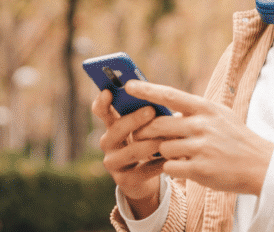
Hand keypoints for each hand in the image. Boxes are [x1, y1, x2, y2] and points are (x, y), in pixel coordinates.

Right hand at [91, 89, 164, 218]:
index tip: (108, 91)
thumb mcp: (145, 127)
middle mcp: (108, 143)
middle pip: (116, 130)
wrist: (146, 178)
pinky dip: (159, 164)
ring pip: (131, 151)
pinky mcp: (124, 181)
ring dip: (149, 143)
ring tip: (165, 137)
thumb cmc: (148, 143)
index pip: (101, 111)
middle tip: (150, 110)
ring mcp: (114, 163)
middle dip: (134, 119)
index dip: (102, 102)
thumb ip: (148, 114)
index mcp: (112, 125)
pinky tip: (172, 158)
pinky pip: (143, 171)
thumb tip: (162, 100)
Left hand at [125, 80, 273, 195]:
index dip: (147, 90)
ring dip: (163, 153)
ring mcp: (201, 147)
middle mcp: (202, 125)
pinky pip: (170, 167)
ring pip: (163, 147)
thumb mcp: (219, 116)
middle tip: (139, 135)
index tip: (128, 85)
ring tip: (175, 154)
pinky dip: (171, 168)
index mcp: (206, 109)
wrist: (261, 165)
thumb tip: (164, 108)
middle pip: (159, 124)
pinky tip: (183, 168)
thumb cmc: (236, 139)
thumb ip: (194, 112)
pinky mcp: (200, 169)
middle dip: (145, 131)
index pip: (170, 95)